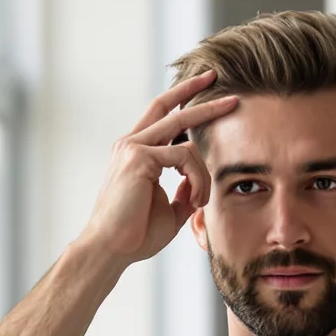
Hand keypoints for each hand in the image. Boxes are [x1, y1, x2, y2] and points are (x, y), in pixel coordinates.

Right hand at [72, 73, 239, 269]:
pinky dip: (198, 178)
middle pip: (169, 106)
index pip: (160, 116)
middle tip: (224, 85)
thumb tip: (197, 180)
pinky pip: (185, 155)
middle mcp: (131, 143)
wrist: (111, 250)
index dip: (182, 99)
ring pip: (183, 131)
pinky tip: (195, 200)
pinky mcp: (139, 157)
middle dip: (196, 91)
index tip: (207, 88)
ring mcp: (133, 147)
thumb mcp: (170, 209)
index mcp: (135, 152)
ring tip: (201, 200)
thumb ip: (185, 190)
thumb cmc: (135, 235)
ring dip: (203, 168)